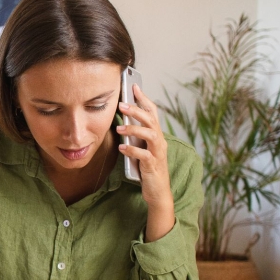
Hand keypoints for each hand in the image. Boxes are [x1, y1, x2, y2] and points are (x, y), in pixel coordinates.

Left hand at [116, 84, 174, 240]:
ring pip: (150, 135)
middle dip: (136, 111)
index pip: (152, 113)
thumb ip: (135, 137)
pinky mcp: (153, 166)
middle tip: (121, 105)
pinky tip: (122, 148)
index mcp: (156, 136)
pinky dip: (133, 150)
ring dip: (134, 130)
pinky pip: (144, 156)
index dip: (144, 99)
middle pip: (151, 120)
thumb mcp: (141, 149)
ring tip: (119, 128)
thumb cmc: (148, 169)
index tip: (134, 87)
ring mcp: (158, 154)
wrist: (158, 192)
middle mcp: (159, 142)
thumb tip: (122, 123)